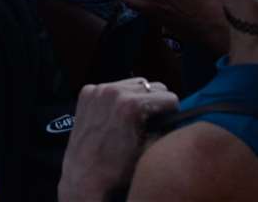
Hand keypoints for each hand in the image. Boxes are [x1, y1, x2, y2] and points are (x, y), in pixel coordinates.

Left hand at [56, 78, 179, 201]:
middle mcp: (114, 91)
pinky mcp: (86, 92)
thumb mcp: (148, 150)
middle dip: (156, 102)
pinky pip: (112, 87)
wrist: (83, 174)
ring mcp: (98, 89)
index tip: (169, 120)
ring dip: (137, 96)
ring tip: (134, 116)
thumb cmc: (117, 167)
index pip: (168, 97)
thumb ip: (164, 129)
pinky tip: (115, 114)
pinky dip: (118, 97)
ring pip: (132, 84)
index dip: (172, 111)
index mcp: (131, 104)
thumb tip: (174, 119)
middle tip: (153, 120)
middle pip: (152, 86)